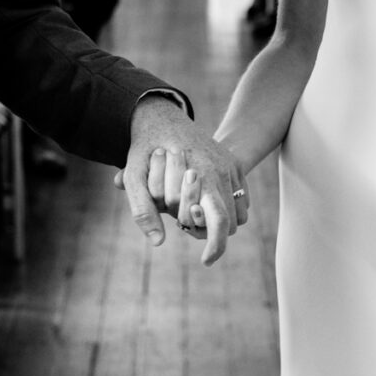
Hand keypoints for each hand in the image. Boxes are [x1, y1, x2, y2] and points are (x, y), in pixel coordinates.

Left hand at [117, 95, 247, 265]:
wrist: (162, 115)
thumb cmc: (146, 148)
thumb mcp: (134, 176)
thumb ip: (142, 210)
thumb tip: (158, 242)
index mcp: (201, 175)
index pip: (219, 222)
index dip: (216, 246)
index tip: (206, 261)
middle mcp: (221, 171)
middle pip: (230, 222)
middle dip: (213, 231)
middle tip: (190, 222)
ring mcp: (231, 166)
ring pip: (238, 213)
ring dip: (220, 220)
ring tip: (196, 209)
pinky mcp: (235, 164)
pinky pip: (241, 199)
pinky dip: (228, 207)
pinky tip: (207, 199)